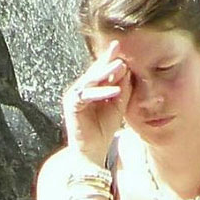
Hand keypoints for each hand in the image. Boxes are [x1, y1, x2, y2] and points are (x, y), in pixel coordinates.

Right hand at [62, 41, 131, 163]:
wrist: (92, 151)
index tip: (122, 47)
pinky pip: (87, 96)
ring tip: (121, 66)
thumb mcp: (118, 107)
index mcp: (91, 88)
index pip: (101, 71)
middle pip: (95, 71)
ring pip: (91, 80)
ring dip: (105, 73)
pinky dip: (101, 93)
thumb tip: (127, 70)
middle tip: (119, 48)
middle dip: (107, 60)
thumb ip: (122, 90)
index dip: (111, 59)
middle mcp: (81, 89)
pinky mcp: (72, 105)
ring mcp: (74, 96)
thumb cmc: (104, 130)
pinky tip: (115, 90)